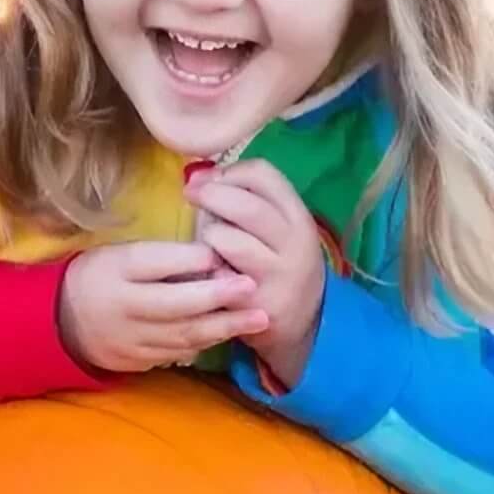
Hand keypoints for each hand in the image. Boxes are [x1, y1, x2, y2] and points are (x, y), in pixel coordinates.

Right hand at [57, 241, 266, 373]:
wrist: (62, 322)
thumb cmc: (100, 276)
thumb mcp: (121, 255)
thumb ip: (162, 257)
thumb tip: (212, 258)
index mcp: (116, 273)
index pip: (154, 264)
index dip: (190, 261)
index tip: (223, 255)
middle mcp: (124, 309)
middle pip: (175, 306)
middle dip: (218, 299)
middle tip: (252, 289)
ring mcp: (131, 341)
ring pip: (183, 336)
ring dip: (223, 327)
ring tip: (258, 318)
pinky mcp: (137, 362)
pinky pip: (177, 354)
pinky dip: (204, 343)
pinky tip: (227, 333)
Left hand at [185, 160, 326, 385]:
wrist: (303, 322)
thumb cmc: (276, 262)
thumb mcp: (276, 227)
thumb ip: (244, 198)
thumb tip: (196, 176)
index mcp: (298, 215)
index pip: (263, 174)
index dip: (228, 171)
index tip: (208, 179)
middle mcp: (294, 242)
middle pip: (245, 205)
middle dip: (211, 195)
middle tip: (190, 195)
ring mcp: (277, 274)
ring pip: (227, 239)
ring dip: (207, 235)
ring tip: (207, 243)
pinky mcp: (255, 302)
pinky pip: (216, 276)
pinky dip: (206, 270)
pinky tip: (209, 273)